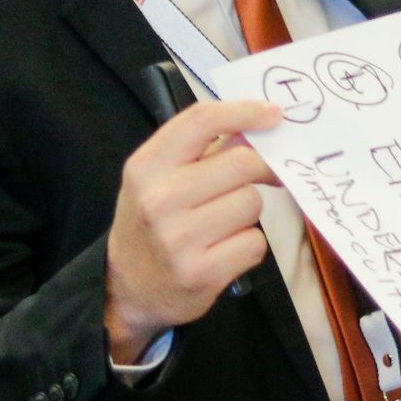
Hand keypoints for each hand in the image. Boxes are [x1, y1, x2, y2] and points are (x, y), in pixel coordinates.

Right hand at [104, 99, 282, 363]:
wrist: (126, 289)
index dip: (245, 112)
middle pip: (242, 163)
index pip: (202, 120)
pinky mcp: (202, 274)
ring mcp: (179, 239)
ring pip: (252, 202)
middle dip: (261, 167)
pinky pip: (254, 242)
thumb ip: (201, 149)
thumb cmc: (150, 222)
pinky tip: (224, 250)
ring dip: (248, 211)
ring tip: (223, 223)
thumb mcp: (157, 177)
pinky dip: (248, 245)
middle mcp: (159, 199)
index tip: (274, 114)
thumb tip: (258, 126)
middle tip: (262, 174)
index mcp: (147, 166)